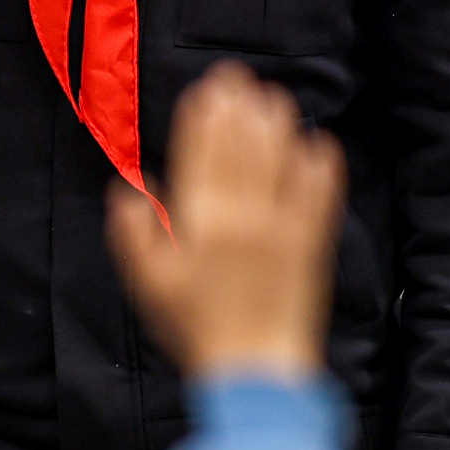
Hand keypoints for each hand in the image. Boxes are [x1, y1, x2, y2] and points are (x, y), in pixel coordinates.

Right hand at [109, 62, 341, 384]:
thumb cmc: (195, 331)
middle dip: (238, 110)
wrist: (254, 372)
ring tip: (275, 97)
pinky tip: (321, 145)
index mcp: (200, 223)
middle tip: (238, 77)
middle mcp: (243, 217)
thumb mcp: (148, 286)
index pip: (200, 157)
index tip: (206, 91)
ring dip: (277, 127)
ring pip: (279, 164)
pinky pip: (318, 198)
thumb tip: (128, 190)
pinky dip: (321, 169)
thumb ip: (134, 233)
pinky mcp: (310, 247)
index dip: (203, 120)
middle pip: (240, 151)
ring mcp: (281, 229)